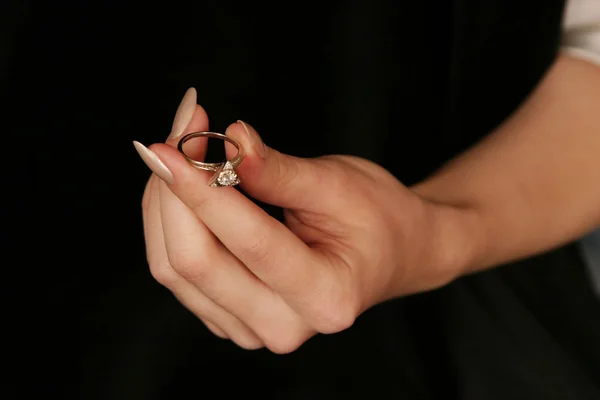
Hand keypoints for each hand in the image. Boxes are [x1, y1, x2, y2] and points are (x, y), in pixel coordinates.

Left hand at [136, 93, 471, 352]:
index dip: (199, 189)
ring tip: (187, 154)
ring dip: (166, 205)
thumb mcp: (336, 185)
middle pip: (194, 263)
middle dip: (172, 193)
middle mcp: (284, 325)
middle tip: (175, 136)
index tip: (168, 143)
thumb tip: (228, 140)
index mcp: (324, 295)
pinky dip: (171, 224)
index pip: (246, 242)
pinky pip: (178, 272)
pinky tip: (189, 189)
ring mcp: (251, 327)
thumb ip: (277, 169)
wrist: (391, 252)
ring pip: (174, 268)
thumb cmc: (375, 216)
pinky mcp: (228, 316)